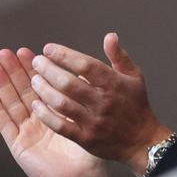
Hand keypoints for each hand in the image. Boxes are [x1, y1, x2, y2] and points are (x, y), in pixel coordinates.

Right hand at [0, 48, 111, 176]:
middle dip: (15, 71)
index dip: (35, 68)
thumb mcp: (90, 118)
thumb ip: (87, 96)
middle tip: (7, 52)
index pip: (43, 84)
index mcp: (56, 111)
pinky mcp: (19, 145)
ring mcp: (28, 131)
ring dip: (3, 85)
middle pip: (24, 90)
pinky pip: (6, 125)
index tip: (30, 51)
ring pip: (13, 103)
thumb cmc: (89, 151)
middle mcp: (40, 119)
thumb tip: (85, 71)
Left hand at [29, 32, 171, 176]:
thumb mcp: (134, 77)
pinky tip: (37, 105)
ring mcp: (94, 121)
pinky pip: (60, 126)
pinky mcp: (86, 139)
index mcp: (114, 84)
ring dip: (44, 90)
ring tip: (34, 81)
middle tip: (37, 62)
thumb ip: (119, 56)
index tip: (48, 48)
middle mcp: (103, 102)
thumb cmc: (136, 105)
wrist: (142, 140)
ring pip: (62, 103)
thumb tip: (109, 36)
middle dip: (48, 70)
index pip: (85, 65)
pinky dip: (46, 115)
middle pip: (69, 83)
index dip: (64, 55)